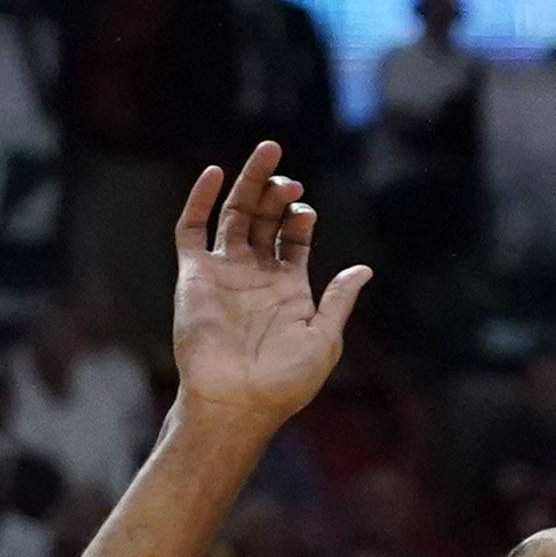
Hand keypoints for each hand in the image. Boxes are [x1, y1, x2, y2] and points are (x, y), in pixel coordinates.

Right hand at [168, 144, 370, 432]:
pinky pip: (192, 230)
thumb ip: (339, 300)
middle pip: (265, 218)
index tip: (306, 211)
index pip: (294, 237)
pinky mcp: (194, 275)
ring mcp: (224, 272)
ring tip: (267, 155)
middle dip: (277, 192)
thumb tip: (363, 269)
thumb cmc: (286, 380)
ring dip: (249, 185)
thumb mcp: (325, 337)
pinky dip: (200, 200)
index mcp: (288, 287)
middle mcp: (255, 274)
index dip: (301, 217)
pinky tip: (215, 173)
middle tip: (289, 177)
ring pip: (235, 215)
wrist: (238, 401)